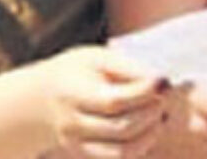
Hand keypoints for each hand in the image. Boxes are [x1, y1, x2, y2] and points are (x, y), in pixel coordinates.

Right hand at [37, 45, 169, 158]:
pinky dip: (140, 147)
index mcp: (72, 93)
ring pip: (123, 150)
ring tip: (160, 114)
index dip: (143, 93)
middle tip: (164, 97)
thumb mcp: (96, 58)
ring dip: (150, 133)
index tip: (164, 80)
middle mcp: (71, 124)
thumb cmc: (77, 71)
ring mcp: (77, 145)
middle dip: (152, 113)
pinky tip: (149, 129)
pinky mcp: (84, 156)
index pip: (113, 101)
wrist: (41, 99)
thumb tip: (161, 83)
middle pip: (122, 127)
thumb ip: (127, 68)